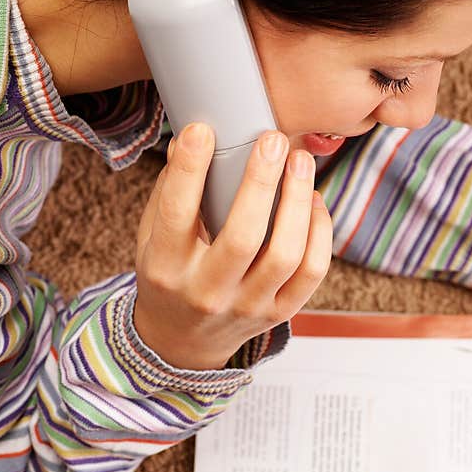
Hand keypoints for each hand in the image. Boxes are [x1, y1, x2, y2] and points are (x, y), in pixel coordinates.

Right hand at [134, 122, 332, 369]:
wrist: (183, 341)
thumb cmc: (170, 274)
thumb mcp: (151, 238)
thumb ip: (169, 192)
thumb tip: (190, 137)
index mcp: (167, 267)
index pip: (177, 214)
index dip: (191, 170)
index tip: (204, 130)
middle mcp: (207, 291)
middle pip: (243, 236)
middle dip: (261, 182)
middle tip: (273, 140)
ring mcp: (247, 307)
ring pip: (285, 255)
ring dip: (298, 202)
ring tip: (300, 163)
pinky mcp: (279, 313)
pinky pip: (311, 271)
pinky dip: (319, 232)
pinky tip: (313, 201)